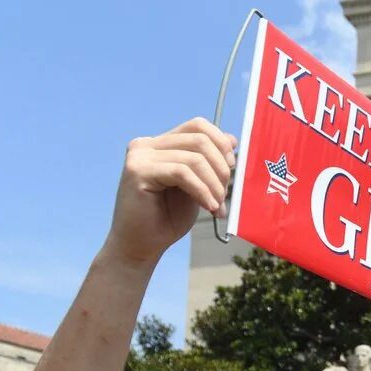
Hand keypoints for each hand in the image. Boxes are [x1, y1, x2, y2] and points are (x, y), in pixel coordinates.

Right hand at [105, 118, 235, 264]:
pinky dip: (202, 190)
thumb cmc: (167, 217)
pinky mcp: (137, 171)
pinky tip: (209, 207)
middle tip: (225, 193)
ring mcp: (140, 156)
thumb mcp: (198, 185)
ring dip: (214, 185)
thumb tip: (232, 139)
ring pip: (194, 158)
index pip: (197, 125)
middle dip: (220, 168)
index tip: (231, 167)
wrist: (141, 245)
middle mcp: (147, 144)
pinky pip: (182, 173)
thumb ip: (210, 163)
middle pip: (199, 139)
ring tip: (217, 206)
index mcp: (160, 144)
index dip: (220, 142)